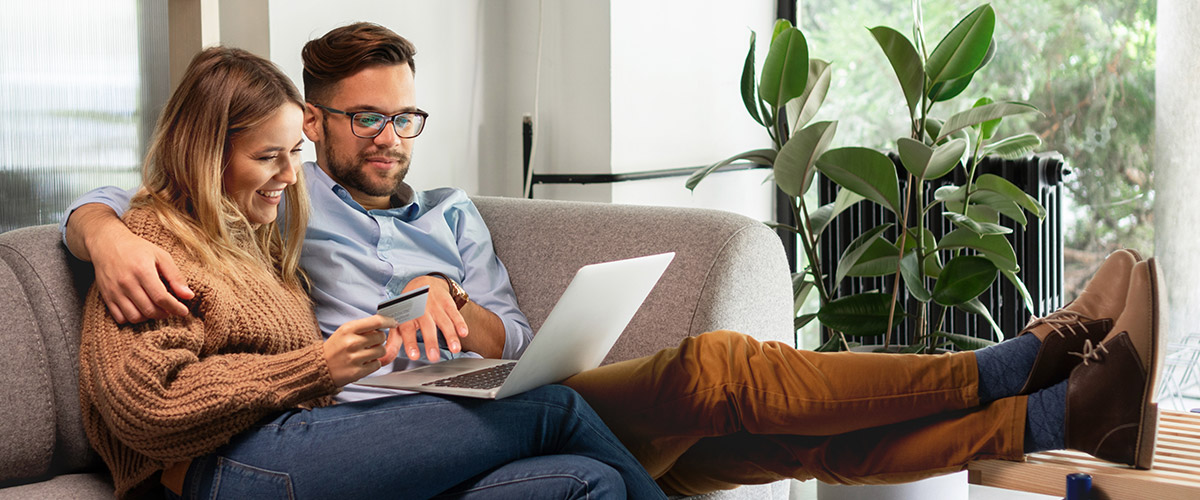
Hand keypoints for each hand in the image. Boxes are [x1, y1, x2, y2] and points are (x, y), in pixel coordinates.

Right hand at [73, 204, 194, 322]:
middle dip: (164, 313)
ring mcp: (114, 291)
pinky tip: (141, 310)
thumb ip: (175, 276)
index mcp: (142, 270)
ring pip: (134, 317)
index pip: (161, 297)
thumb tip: (189, 296)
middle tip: (170, 309)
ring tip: (156, 309)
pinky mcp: (106, 296)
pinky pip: (120, 318)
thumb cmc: (138, 249)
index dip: (175, 307)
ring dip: (149, 317)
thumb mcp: (161, 256)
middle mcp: (126, 283)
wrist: (107, 244)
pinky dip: (133, 318)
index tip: (184, 311)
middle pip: (149, 310)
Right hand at [323, 315, 397, 386]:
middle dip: (379, 339)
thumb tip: (383, 324)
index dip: (389, 321)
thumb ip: (363, 327)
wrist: (320, 368)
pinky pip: (377, 364)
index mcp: (348, 329)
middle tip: (371, 342)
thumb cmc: (335, 348)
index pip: (377, 321)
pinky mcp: (358, 371)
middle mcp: (352, 342)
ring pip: (382, 350)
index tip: (393, 322)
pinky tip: (363, 362)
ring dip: (377, 352)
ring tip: (366, 353)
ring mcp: (355, 358)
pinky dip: (373, 363)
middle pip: (381, 336)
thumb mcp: (344, 331)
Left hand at [386, 276, 468, 361]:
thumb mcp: (399, 323)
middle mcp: (421, 310)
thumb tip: (382, 360)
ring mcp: (436, 307)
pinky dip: (460, 323)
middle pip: (427, 327)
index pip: (407, 330)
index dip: (410, 342)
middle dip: (430, 342)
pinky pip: (455, 313)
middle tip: (434, 357)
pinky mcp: (448, 303)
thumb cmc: (409, 308)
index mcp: (407, 316)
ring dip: (450, 335)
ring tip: (455, 349)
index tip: (414, 355)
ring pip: (444, 322)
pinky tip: (464, 333)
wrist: (422, 283)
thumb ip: (392, 343)